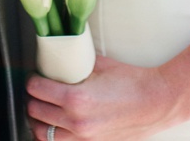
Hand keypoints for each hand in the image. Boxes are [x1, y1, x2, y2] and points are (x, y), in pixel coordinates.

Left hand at [26, 56, 182, 139]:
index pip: (36, 90)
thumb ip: (76, 63)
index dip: (32, 80)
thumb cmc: (133, 82)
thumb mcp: (100, 64)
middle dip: (32, 98)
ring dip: (37, 120)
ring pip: (42, 134)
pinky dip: (52, 135)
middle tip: (36, 90)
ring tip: (41, 110)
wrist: (157, 103)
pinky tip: (54, 125)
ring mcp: (83, 138)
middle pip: (34, 112)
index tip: (34, 76)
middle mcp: (76, 121)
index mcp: (76, 98)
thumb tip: (61, 56)